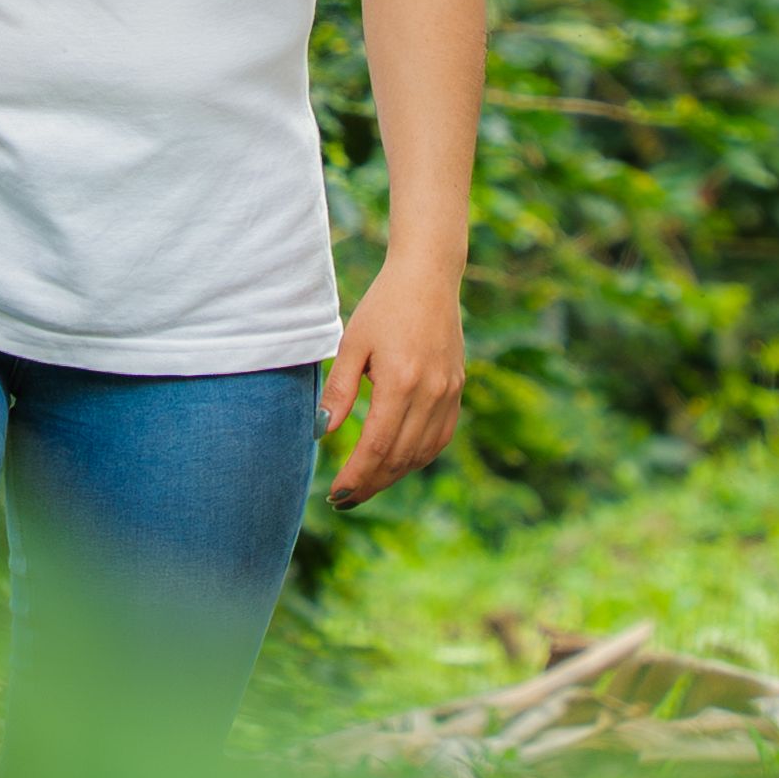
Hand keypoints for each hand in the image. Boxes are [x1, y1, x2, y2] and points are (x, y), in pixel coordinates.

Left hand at [322, 270, 465, 506]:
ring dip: (393, 476)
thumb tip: (322, 432)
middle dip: (370, 484)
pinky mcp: (457, 389)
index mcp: (401, 381)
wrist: (428, 277)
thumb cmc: (384, 306)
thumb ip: (339, 390)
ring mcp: (449, 393)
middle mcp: (431, 392)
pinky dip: (418, 458)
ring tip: (366, 486)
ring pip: (422, 453)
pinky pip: (440, 437)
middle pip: (400, 457)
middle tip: (344, 500)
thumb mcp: (352, 343)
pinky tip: (397, 464)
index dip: (356, 476)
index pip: (377, 446)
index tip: (335, 493)